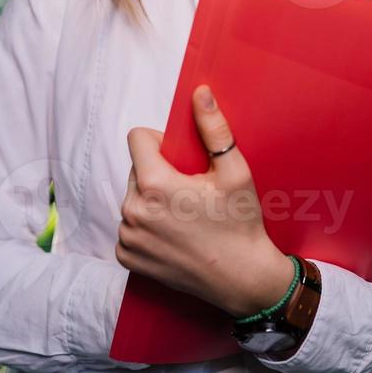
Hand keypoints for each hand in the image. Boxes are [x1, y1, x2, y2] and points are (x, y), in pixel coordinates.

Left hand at [115, 84, 294, 316]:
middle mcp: (132, 211)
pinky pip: (129, 226)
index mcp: (154, 185)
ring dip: (151, 199)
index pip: (137, 138)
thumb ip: (213, 129)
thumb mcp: (234, 172)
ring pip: (132, 197)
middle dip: (158, 171)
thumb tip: (200, 93)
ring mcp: (128, 237)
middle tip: (190, 190)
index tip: (181, 158)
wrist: (243, 279)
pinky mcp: (128, 258)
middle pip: (136, 169)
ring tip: (184, 215)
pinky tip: (173, 234)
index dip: (159, 141)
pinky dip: (146, 226)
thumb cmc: (241, 224)